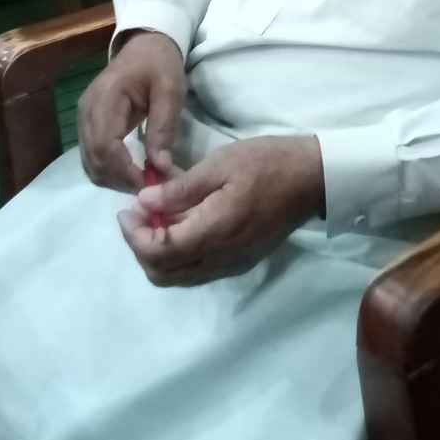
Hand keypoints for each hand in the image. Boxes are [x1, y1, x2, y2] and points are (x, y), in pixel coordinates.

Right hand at [78, 30, 185, 192]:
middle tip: (149, 189)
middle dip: (120, 180)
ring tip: (142, 182)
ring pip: (89, 162)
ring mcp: (83, 118)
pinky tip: (131, 173)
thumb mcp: (171, 91)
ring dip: (113, 178)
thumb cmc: (160, 64)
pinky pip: (92, 156)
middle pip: (93, 159)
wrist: (145, 46)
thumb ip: (164, 127)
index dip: (125, 171)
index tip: (149, 184)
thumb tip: (160, 167)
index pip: (105, 146)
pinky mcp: (88, 124)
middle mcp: (86, 111)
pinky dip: (109, 170)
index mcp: (106, 98)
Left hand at [116, 135, 324, 286]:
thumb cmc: (267, 162)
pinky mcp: (241, 261)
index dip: (134, 236)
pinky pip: (198, 270)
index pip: (159, 252)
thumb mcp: (221, 164)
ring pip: (180, 277)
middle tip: (136, 215)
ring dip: (158, 254)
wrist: (313, 178)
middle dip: (140, 247)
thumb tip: (142, 203)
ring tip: (154, 218)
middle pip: (164, 274)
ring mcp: (232, 264)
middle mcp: (221, 258)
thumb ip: (180, 188)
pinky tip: (180, 224)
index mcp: (215, 231)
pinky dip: (179, 255)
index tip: (126, 210)